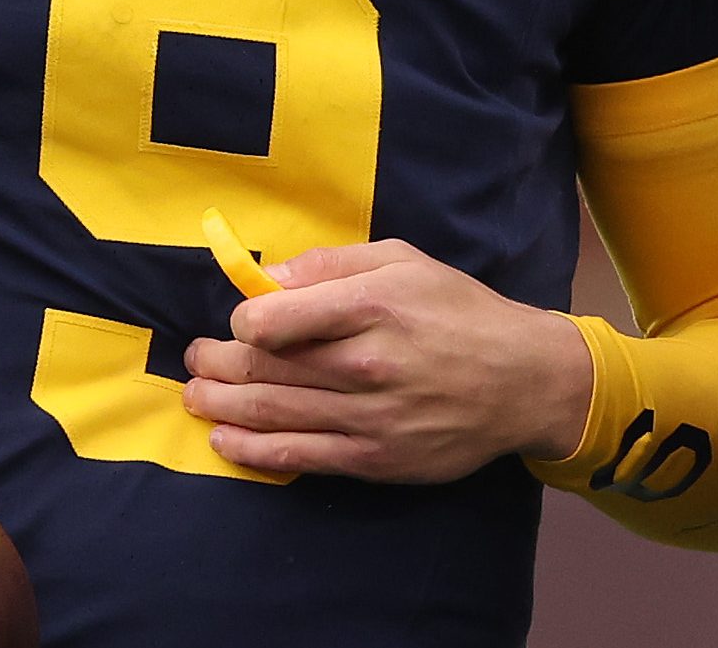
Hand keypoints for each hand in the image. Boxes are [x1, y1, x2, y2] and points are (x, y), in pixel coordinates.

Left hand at [182, 240, 593, 482]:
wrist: (521, 379)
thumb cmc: (458, 310)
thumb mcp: (404, 260)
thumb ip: (331, 264)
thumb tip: (266, 278)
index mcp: (373, 305)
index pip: (274, 319)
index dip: (241, 321)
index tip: (239, 321)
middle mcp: (367, 363)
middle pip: (265, 369)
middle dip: (216, 364)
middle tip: (196, 358)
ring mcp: (370, 416)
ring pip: (274, 414)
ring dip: (221, 407)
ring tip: (196, 396)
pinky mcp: (375, 457)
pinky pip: (300, 456)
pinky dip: (253, 451)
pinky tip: (224, 442)